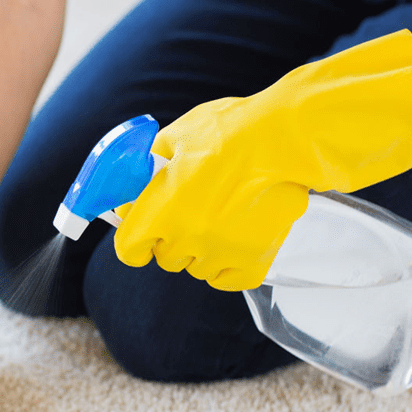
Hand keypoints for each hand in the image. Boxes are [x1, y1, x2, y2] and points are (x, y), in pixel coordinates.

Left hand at [114, 29, 411, 290]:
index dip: (134, 240)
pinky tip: (235, 240)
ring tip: (221, 217)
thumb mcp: (176, 137)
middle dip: (172, 237)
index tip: (142, 232)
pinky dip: (228, 265)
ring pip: (197, 267)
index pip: (129, 250)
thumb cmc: (230, 132)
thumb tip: (135, 182)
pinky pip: (227, 279)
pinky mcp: (252, 262)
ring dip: (202, 249)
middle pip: (166, 257)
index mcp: (158, 212)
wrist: (283, 139)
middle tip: (191, 211)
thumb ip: (149, 166)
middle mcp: (185, 240)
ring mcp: (219, 254)